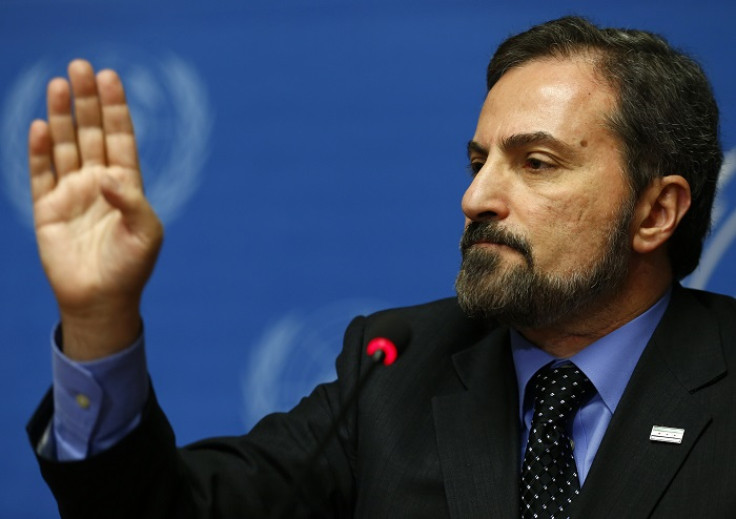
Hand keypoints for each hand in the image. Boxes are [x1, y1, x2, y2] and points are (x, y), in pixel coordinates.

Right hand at [28, 60, 162, 359]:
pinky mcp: (47, 208)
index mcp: (127, 184)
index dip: (116, 108)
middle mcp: (98, 182)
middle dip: (87, 102)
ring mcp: (71, 193)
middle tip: (81, 67)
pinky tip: (38, 127)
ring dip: (61, 117)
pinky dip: (38, 151)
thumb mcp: (146, 233)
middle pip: (92, 133)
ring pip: (65, 146)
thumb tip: (108, 177)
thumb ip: (133, 202)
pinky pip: (40, 173)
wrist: (101, 300)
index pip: (121, 137)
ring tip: (60, 85)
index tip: (110, 77)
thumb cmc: (131, 267)